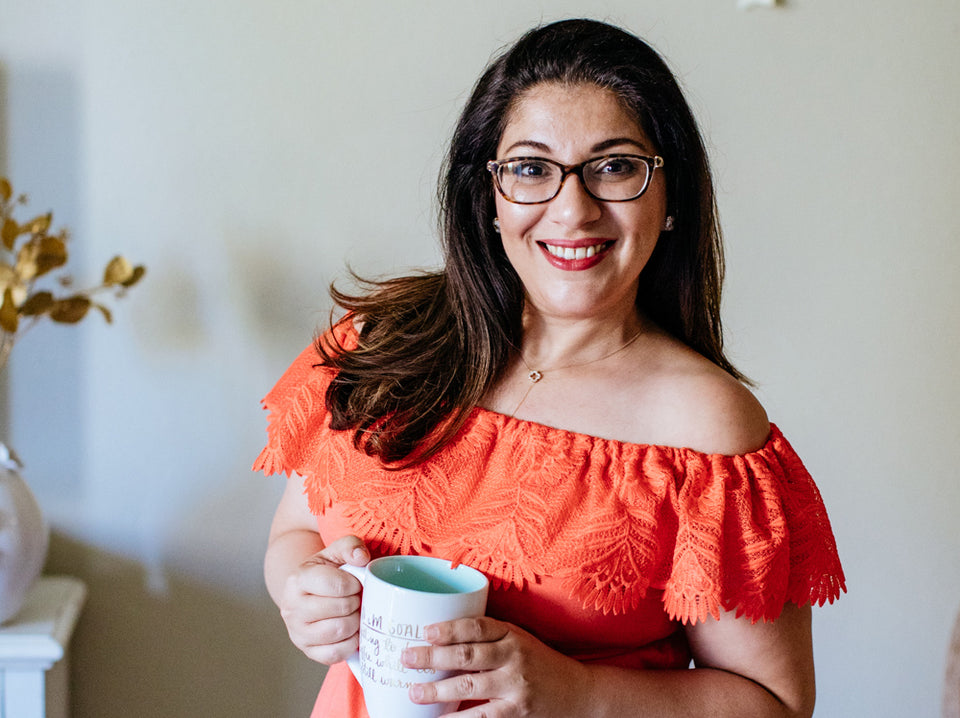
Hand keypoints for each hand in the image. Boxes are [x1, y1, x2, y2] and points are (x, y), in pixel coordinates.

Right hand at [278, 535, 369, 663]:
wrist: (309, 593)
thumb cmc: (327, 572)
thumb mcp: (335, 552)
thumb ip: (350, 545)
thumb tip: (361, 557)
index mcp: (298, 580)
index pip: (334, 585)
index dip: (354, 584)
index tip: (356, 583)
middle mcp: (292, 608)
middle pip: (340, 609)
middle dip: (356, 603)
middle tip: (357, 598)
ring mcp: (297, 632)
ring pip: (338, 632)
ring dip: (355, 622)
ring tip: (355, 613)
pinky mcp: (307, 651)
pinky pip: (335, 654)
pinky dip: (350, 643)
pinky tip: (351, 631)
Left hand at [401, 616, 589, 717]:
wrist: (579, 694)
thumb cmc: (540, 664)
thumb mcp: (520, 641)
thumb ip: (490, 638)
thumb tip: (443, 639)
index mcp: (512, 635)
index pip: (477, 627)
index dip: (449, 628)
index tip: (425, 631)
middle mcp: (514, 658)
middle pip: (467, 655)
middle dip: (432, 657)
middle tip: (407, 658)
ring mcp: (515, 687)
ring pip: (469, 686)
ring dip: (437, 690)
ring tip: (414, 693)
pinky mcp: (516, 714)